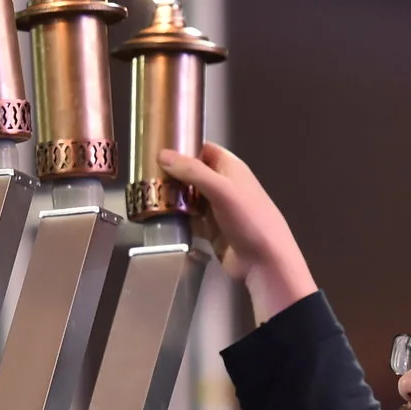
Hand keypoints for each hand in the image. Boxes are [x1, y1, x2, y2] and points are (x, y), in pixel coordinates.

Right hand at [156, 142, 317, 323]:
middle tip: (146, 175)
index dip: (184, 148)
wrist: (264, 261)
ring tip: (147, 195)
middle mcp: (224, 186)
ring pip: (189, 197)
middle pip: (193, 174)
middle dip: (172, 175)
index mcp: (231, 168)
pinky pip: (189, 219)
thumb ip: (192, 171)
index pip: (204, 150)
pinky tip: (160, 218)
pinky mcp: (211, 230)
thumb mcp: (221, 189)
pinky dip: (177, 219)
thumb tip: (163, 155)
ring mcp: (217, 209)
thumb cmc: (250, 219)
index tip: (159, 150)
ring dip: (172, 198)